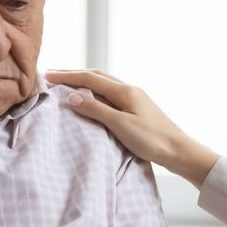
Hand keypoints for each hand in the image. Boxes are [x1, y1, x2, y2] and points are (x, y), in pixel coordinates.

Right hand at [45, 70, 220, 186]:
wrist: (179, 151)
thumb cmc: (152, 139)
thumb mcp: (120, 125)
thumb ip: (95, 110)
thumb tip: (71, 96)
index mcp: (124, 91)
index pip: (89, 78)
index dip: (67, 76)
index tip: (47, 76)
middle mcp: (129, 90)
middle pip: (96, 76)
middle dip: (74, 75)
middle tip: (53, 76)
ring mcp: (134, 98)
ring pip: (104, 84)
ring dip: (84, 82)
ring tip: (67, 84)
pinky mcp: (137, 109)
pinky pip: (110, 94)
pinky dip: (95, 92)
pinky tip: (91, 99)